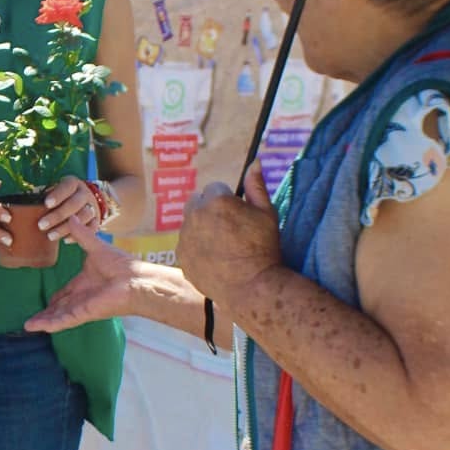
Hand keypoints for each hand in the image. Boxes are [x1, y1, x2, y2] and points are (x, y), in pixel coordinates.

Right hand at [25, 217, 136, 330]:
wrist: (136, 279)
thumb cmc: (122, 265)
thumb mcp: (96, 247)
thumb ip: (81, 235)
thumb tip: (71, 217)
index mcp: (85, 283)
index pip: (66, 294)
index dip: (55, 299)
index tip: (46, 301)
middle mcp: (83, 297)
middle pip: (59, 308)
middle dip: (45, 314)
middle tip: (30, 320)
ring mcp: (83, 307)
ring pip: (58, 317)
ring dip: (43, 321)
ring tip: (28, 326)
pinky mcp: (84, 313)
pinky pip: (64, 320)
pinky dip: (51, 324)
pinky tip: (38, 327)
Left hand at [38, 176, 102, 243]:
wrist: (85, 201)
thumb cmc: (60, 197)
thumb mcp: (53, 191)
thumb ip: (42, 196)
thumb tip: (26, 203)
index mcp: (73, 183)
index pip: (67, 186)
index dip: (57, 195)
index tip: (46, 204)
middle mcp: (85, 193)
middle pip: (75, 203)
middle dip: (58, 215)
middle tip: (41, 225)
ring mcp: (93, 207)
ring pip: (83, 217)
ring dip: (66, 228)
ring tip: (50, 236)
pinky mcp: (96, 220)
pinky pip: (91, 228)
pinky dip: (79, 236)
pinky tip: (65, 240)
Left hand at [176, 161, 280, 309]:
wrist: (251, 288)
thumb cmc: (264, 249)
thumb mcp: (267, 213)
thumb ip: (257, 185)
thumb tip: (255, 161)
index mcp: (216, 199)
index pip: (216, 187)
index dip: (229, 200)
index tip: (239, 216)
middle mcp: (195, 215)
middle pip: (198, 201)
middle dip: (210, 208)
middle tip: (230, 228)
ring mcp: (185, 237)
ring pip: (190, 222)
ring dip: (202, 227)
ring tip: (223, 245)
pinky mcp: (181, 255)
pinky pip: (186, 243)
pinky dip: (196, 246)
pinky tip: (215, 258)